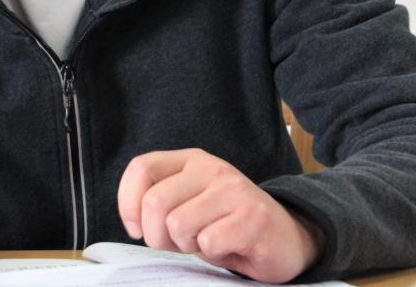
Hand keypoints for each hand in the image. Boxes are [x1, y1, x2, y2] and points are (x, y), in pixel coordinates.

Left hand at [117, 149, 323, 282]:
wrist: (286, 239)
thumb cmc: (227, 226)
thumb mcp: (190, 205)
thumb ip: (162, 201)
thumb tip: (134, 220)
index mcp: (191, 161)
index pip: (141, 168)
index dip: (128, 204)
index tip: (138, 229)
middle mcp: (211, 168)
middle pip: (154, 203)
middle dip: (158, 237)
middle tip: (181, 244)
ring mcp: (233, 189)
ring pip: (178, 225)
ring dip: (188, 246)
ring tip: (209, 241)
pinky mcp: (252, 216)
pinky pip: (209, 243)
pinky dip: (214, 254)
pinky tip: (230, 246)